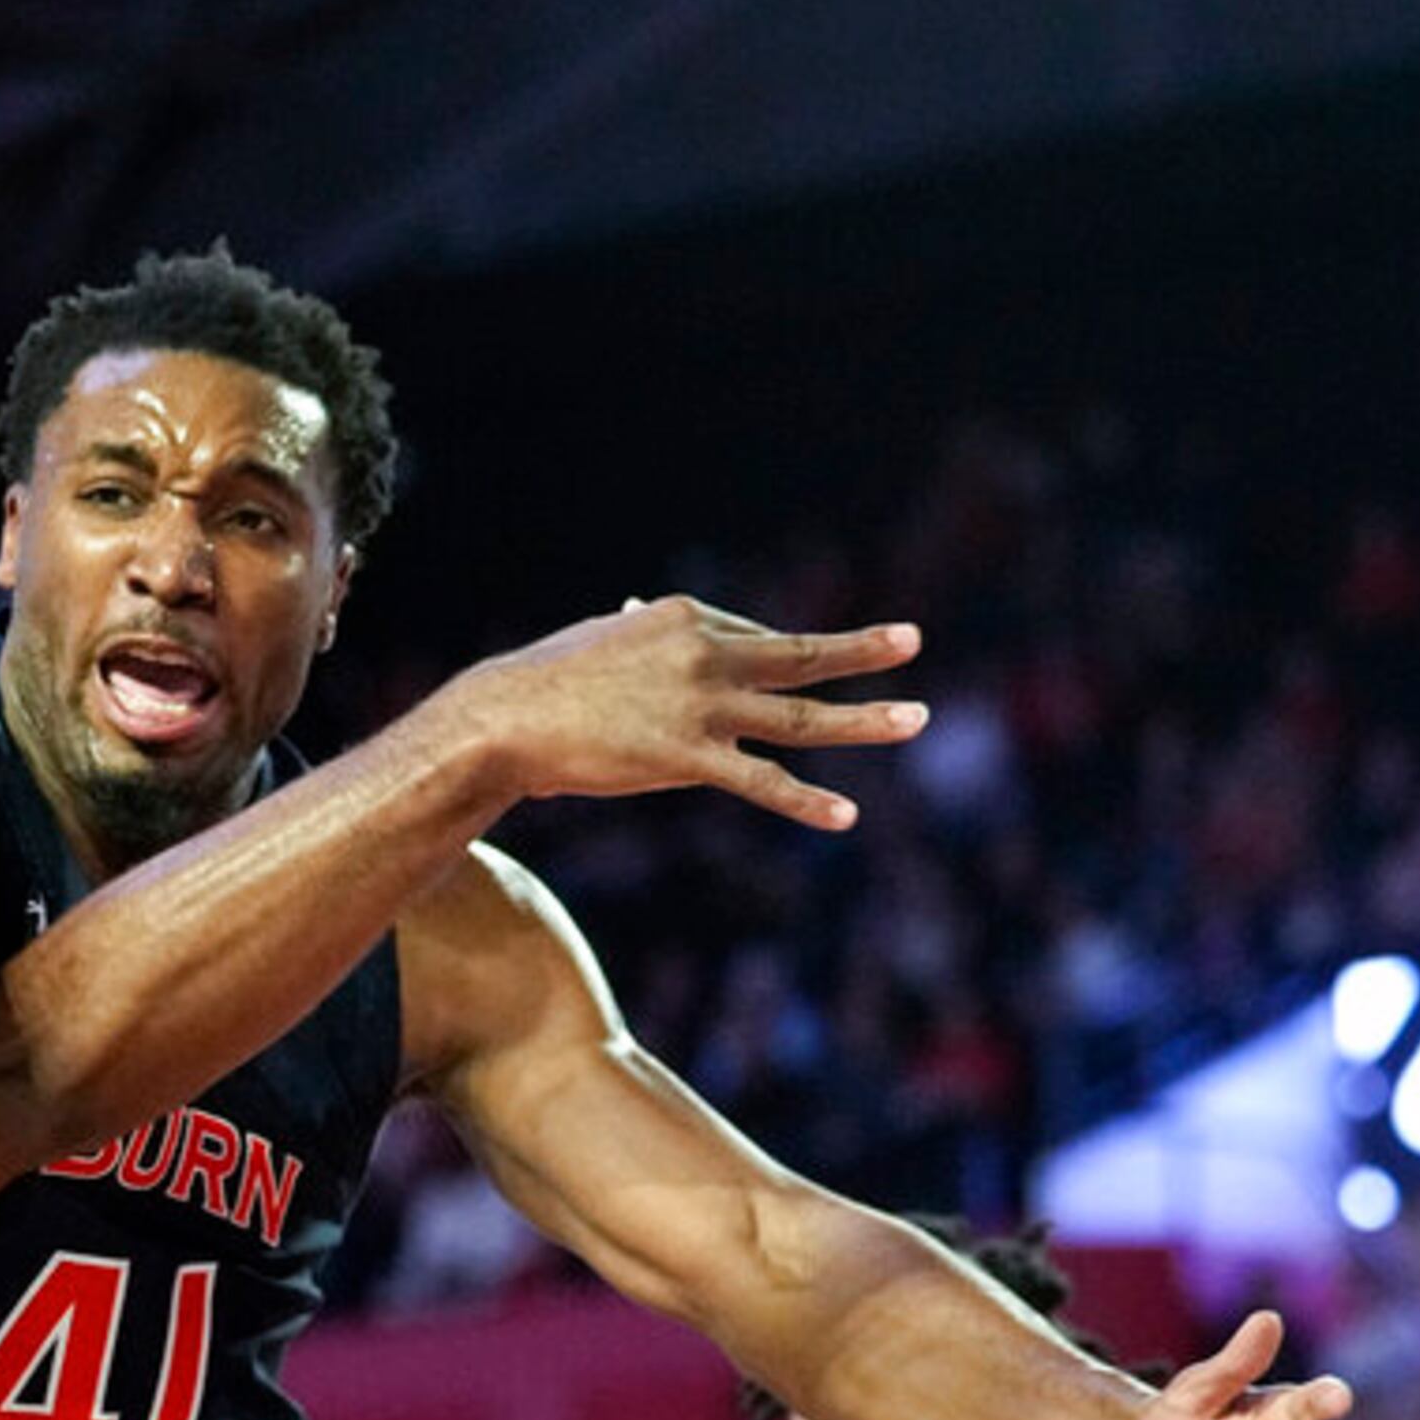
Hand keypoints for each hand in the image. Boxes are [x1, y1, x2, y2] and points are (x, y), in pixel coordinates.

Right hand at [431, 596, 925, 831]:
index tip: (777, 679)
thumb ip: (637, 628)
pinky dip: (805, 800)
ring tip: (915, 718)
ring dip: (863, 720)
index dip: (768, 667)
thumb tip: (641, 604)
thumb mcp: (601, 640)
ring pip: (799, 717)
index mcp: (686, 618)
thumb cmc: (544, 682)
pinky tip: (846, 815)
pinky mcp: (687, 757)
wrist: (504, 721)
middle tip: (910, 641)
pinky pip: (760, 781)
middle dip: (861, 651)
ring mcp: (701, 706)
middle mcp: (705, 654)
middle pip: (799, 656)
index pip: (754, 640)